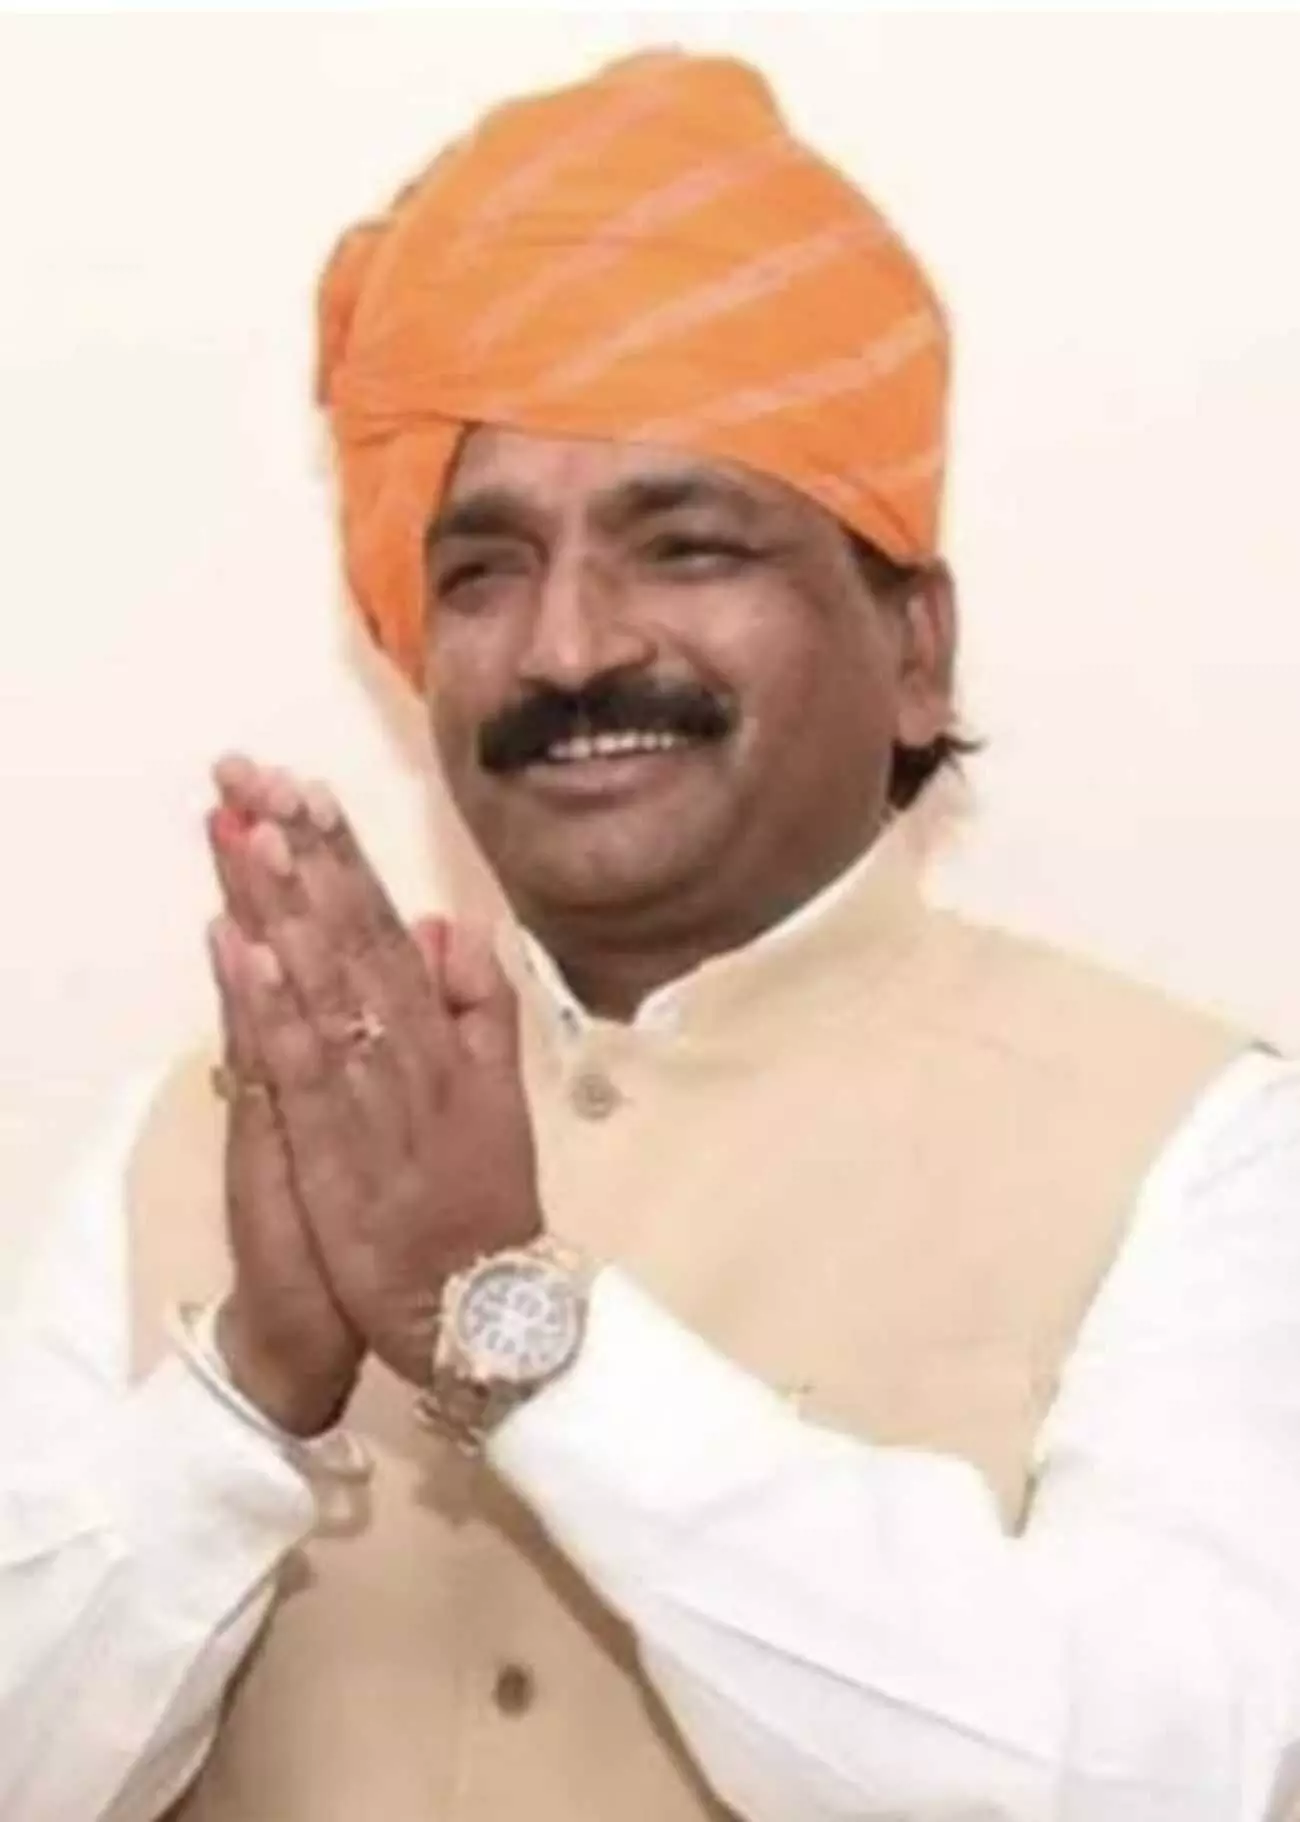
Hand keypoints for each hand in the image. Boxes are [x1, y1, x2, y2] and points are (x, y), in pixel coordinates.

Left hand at [209, 756, 542, 1389]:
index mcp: (441, 1035)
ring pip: (327, 987)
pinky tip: (244, 949)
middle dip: (307, 855)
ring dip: (289, 905)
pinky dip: (275, 1007)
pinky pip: (303, 1068)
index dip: (348, 857)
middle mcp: (409, 1049)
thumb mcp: (498, 1092)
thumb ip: (480, 1007)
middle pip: (352, 938)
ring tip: (253, 832)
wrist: (485, 1303)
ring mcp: (374, 1096)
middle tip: (261, 776)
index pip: (388, 928)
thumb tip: (453, 922)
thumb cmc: (483, 1197)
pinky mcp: (339, 1149)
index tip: (309, 787)